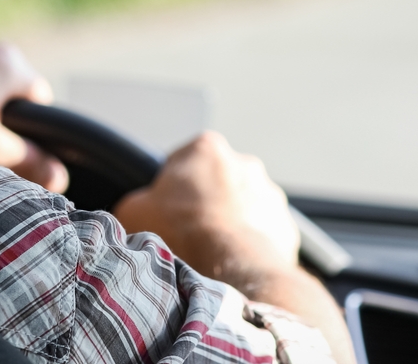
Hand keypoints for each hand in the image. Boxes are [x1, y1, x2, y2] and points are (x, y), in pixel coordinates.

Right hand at [113, 131, 299, 279]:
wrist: (229, 269)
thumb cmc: (181, 233)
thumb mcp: (133, 211)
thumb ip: (137, 201)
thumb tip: (141, 209)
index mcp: (207, 148)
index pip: (183, 161)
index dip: (170, 188)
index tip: (165, 210)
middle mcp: (245, 163)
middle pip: (217, 183)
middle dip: (204, 204)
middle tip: (187, 233)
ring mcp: (270, 195)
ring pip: (243, 208)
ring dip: (229, 224)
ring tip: (210, 253)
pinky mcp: (285, 226)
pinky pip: (262, 234)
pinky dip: (249, 246)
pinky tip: (231, 264)